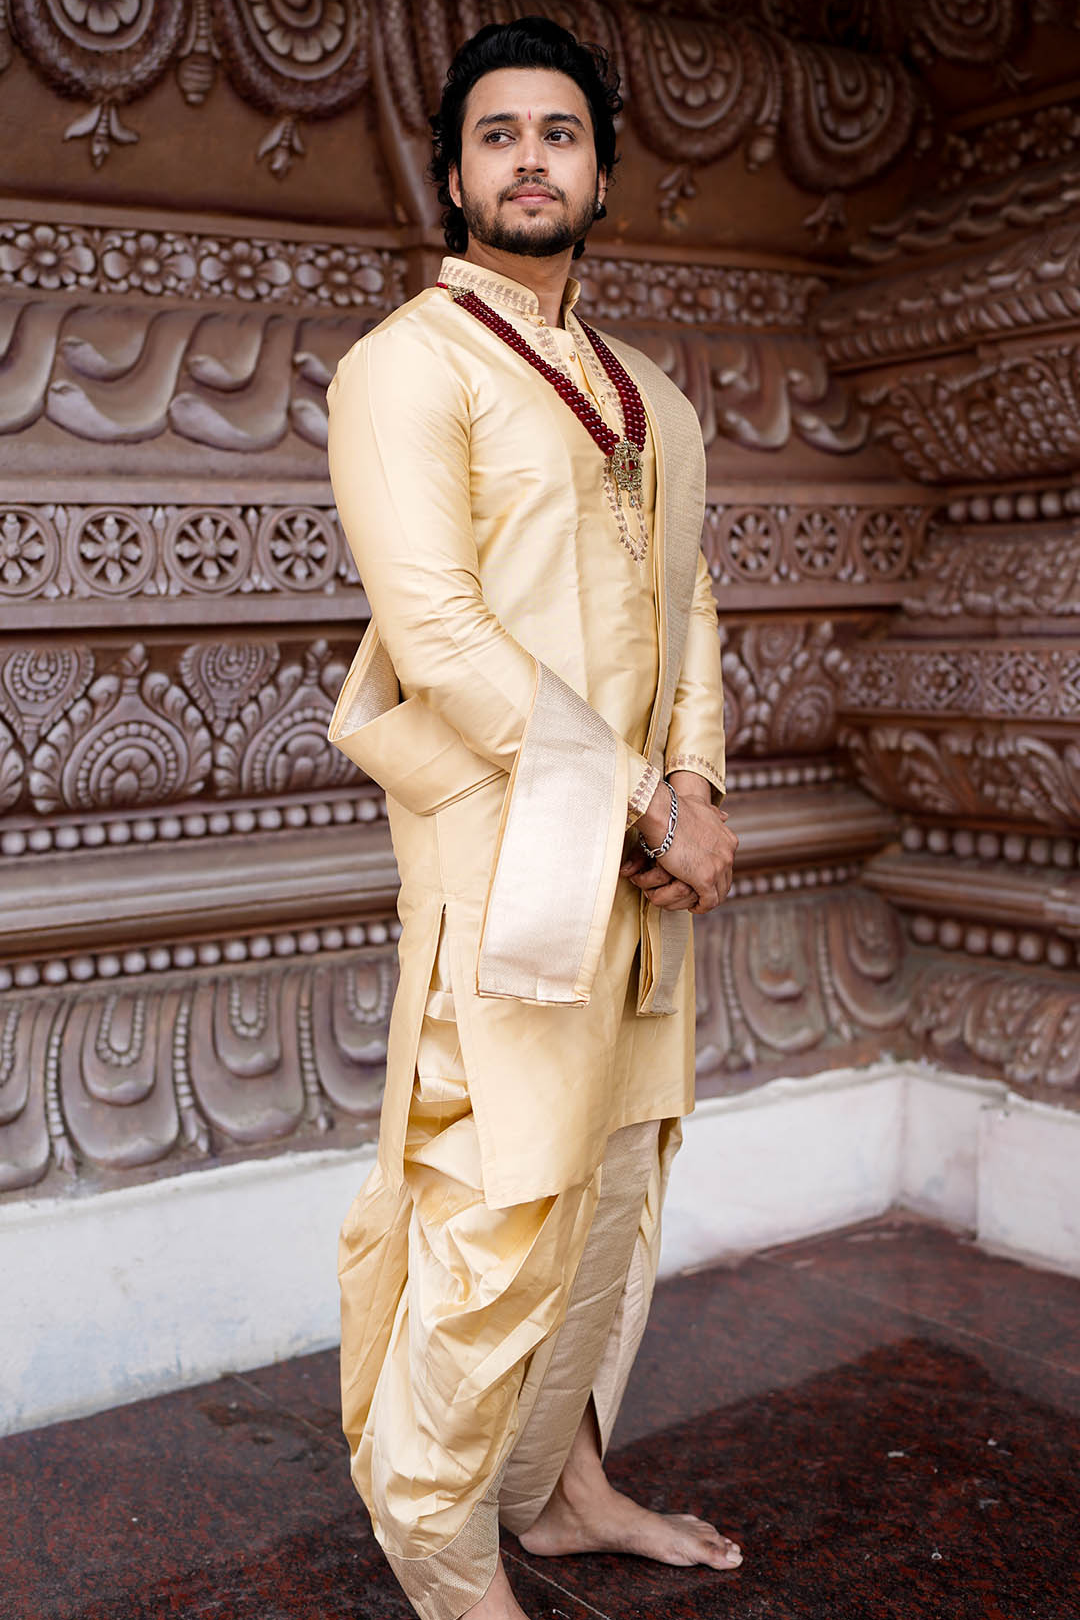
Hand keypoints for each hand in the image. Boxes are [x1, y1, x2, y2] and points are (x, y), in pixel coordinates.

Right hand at [627, 775, 736, 914]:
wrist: (664, 813)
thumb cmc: (676, 808)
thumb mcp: (703, 807)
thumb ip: (715, 814)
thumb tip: (725, 816)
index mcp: (728, 840)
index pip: (727, 863)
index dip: (716, 872)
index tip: (703, 876)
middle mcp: (728, 854)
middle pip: (726, 880)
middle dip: (714, 889)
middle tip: (700, 894)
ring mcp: (719, 867)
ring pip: (720, 894)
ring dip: (709, 901)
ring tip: (696, 904)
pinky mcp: (706, 879)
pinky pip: (709, 901)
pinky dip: (702, 907)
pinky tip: (693, 907)